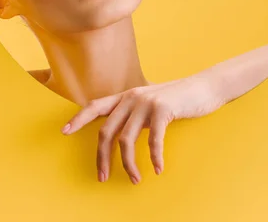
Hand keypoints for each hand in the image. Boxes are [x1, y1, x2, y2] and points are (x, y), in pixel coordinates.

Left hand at [61, 74, 224, 183]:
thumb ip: (134, 112)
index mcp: (126, 96)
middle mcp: (132, 97)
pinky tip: (157, 168)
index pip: (95, 106)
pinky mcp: (163, 109)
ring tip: (135, 179)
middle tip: (102, 177)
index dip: (79, 118)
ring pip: (126, 140)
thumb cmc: (176, 99)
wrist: (203, 87)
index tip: (64, 131)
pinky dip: (154, 157)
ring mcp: (146, 102)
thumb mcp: (150, 102)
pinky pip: (153, 140)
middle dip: (101, 157)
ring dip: (128, 164)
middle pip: (106, 131)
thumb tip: (121, 133)